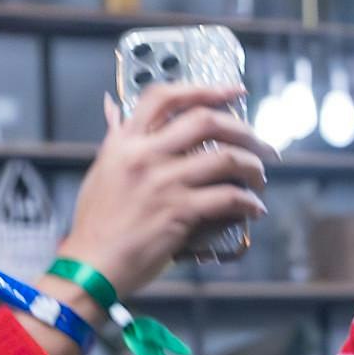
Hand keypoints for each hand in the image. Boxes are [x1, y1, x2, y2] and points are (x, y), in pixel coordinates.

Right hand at [62, 82, 269, 302]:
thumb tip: (115, 108)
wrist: (91, 265)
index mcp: (124, 141)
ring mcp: (163, 183)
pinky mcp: (179, 212)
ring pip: (226, 158)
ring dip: (254, 167)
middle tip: (262, 145)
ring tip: (260, 178)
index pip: (165, 97)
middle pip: (206, 121)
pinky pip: (228, 197)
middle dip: (244, 130)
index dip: (205, 89)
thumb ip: (116, 139)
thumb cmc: (96, 223)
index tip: (234, 91)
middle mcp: (144, 156)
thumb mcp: (101, 170)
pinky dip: (250, 202)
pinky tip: (254, 208)